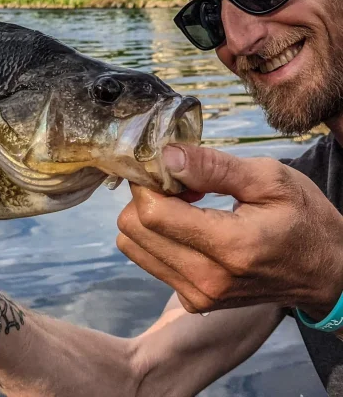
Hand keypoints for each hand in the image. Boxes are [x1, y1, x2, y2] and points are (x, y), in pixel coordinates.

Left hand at [116, 144, 342, 318]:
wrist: (327, 274)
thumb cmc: (303, 218)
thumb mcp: (269, 179)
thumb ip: (213, 167)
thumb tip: (165, 155)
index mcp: (230, 247)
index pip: (152, 213)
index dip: (148, 182)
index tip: (166, 166)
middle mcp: (207, 280)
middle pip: (133, 229)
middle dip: (145, 197)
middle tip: (178, 184)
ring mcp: (198, 296)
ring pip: (133, 245)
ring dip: (149, 217)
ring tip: (186, 204)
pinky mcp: (192, 301)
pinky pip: (149, 259)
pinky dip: (158, 236)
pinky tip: (189, 225)